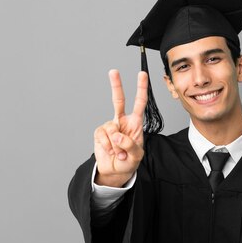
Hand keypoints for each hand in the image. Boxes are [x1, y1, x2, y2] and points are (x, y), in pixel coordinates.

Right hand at [93, 70, 147, 186]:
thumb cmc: (129, 161)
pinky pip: (102, 136)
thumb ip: (130, 145)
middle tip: (114, 71)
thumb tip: (117, 135)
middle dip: (116, 85)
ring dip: (116, 145)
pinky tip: (110, 152)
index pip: (139, 103)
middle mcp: (122, 122)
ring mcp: (110, 127)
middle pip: (118, 100)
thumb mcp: (137, 156)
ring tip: (120, 154)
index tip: (142, 74)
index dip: (141, 89)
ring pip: (111, 128)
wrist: (115, 171)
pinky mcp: (100, 133)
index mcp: (135, 123)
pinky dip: (107, 146)